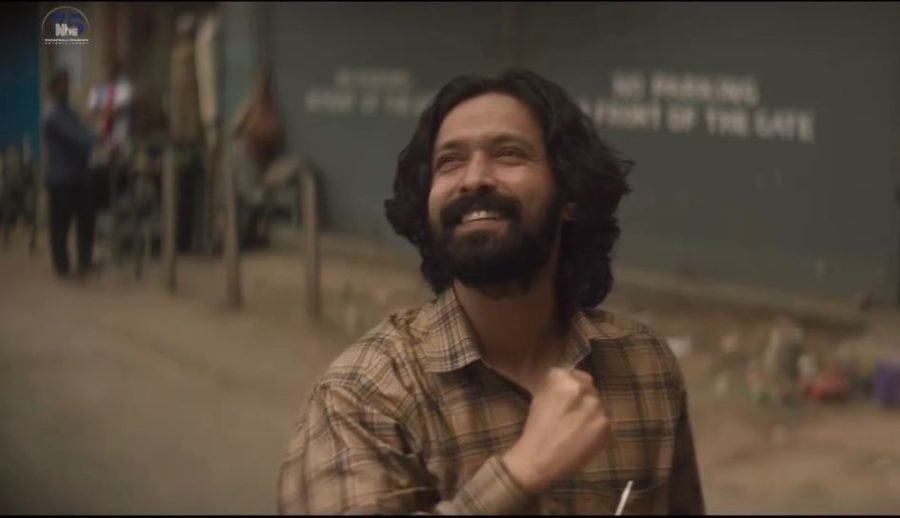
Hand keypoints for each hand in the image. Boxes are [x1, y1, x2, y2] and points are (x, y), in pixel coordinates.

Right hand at [501, 368, 611, 493]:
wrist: (539, 460)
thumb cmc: (535, 428)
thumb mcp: (539, 396)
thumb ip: (554, 382)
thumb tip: (564, 377)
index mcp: (565, 380)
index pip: (573, 373)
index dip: (569, 386)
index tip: (564, 396)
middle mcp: (585, 391)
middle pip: (588, 388)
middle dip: (581, 397)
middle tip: (570, 412)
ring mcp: (599, 409)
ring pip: (598, 405)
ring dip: (590, 412)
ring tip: (577, 426)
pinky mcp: (608, 428)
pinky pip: (604, 422)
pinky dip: (596, 428)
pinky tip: (583, 437)